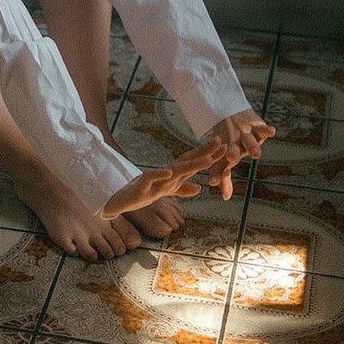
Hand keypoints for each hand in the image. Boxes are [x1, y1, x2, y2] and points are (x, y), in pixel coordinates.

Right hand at [101, 138, 232, 219]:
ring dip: (191, 165)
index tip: (224, 146)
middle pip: (187, 162)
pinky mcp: (141, 187)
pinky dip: (160, 174)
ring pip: (174, 170)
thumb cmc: (141, 194)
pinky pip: (151, 178)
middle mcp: (165, 174)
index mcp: (171, 176)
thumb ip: (181, 189)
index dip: (208, 155)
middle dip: (204, 153)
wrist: (118, 201)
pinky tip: (170, 172)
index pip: (192, 162)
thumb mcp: (165, 193)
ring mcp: (154, 180)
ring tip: (207, 160)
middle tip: (221, 142)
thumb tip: (199, 188)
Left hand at [205, 111, 275, 199]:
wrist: (228, 113)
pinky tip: (272, 132)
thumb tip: (225, 197)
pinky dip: (266, 130)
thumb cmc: (228, 143)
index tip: (211, 182)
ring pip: (249, 141)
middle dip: (233, 153)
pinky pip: (261, 128)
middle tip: (231, 158)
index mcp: (225, 153)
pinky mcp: (255, 126)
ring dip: (252, 147)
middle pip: (234, 149)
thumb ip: (225, 179)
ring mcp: (245, 134)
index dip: (217, 174)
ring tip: (256, 155)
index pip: (221, 165)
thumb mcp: (224, 159)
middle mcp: (235, 143)